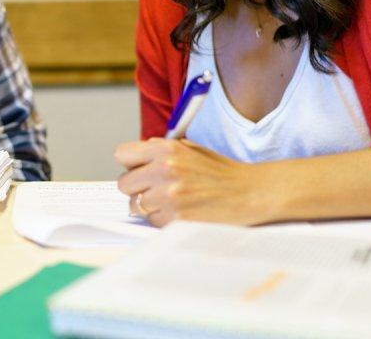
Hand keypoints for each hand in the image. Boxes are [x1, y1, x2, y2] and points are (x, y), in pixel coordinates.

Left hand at [115, 139, 274, 226]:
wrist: (249, 192)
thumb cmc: (219, 172)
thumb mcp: (189, 149)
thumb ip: (160, 150)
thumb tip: (134, 157)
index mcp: (166, 149)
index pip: (122, 154)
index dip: (130, 164)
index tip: (139, 170)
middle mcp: (164, 170)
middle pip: (124, 184)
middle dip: (137, 188)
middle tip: (156, 190)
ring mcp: (169, 195)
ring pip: (135, 206)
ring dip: (148, 206)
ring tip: (170, 201)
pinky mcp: (176, 217)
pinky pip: (152, 221)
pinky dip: (162, 219)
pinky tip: (180, 212)